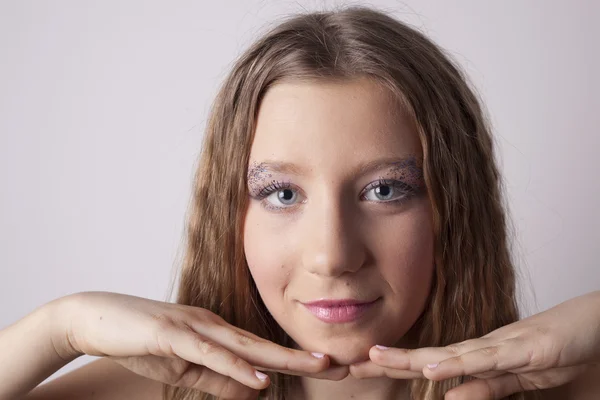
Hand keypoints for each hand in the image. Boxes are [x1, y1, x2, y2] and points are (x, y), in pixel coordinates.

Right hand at [53, 291, 345, 399]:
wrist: (97, 319)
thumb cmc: (142, 341)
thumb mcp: (184, 368)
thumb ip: (216, 379)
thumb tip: (251, 392)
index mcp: (217, 333)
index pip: (262, 351)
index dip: (294, 361)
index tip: (327, 368)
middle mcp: (212, 325)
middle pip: (263, 346)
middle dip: (301, 357)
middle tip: (339, 365)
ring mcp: (194, 326)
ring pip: (244, 346)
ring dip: (280, 359)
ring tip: (315, 367)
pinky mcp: (172, 333)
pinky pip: (209, 352)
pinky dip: (235, 366)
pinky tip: (257, 377)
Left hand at [350, 291, 599, 398]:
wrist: (592, 327)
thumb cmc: (553, 351)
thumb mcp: (513, 380)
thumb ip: (485, 389)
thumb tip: (450, 398)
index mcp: (476, 357)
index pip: (428, 363)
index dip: (395, 366)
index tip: (361, 369)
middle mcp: (481, 348)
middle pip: (427, 355)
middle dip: (389, 360)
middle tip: (350, 364)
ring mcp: (501, 347)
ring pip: (450, 354)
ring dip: (413, 357)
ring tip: (377, 359)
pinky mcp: (526, 349)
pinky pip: (489, 359)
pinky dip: (462, 364)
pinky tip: (435, 366)